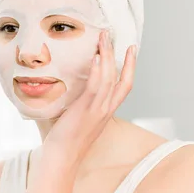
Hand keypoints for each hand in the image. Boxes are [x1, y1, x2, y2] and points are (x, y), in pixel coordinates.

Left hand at [44, 30, 136, 159]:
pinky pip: (95, 86)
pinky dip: (96, 69)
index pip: (125, 85)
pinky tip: (95, 56)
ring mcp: (97, 109)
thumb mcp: (80, 119)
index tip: (131, 49)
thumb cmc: (66, 140)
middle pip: (121, 78)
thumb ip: (83, 104)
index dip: (130, 66)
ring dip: (106, 55)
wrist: (62, 158)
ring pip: (108, 77)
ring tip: (102, 38)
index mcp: (107, 111)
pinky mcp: (85, 109)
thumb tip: (72, 88)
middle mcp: (106, 109)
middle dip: (118, 54)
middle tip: (112, 35)